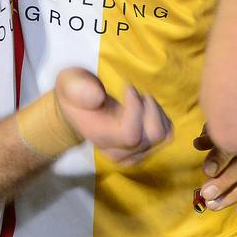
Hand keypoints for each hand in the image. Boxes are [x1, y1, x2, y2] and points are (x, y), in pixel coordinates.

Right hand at [55, 68, 171, 163]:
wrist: (77, 111)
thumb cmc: (75, 93)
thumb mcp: (69, 82)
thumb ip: (79, 87)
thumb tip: (98, 96)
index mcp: (101, 137)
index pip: (130, 134)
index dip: (136, 108)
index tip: (128, 87)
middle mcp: (120, 152)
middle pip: (152, 135)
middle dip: (148, 107)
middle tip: (134, 93)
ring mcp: (134, 154)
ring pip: (162, 134)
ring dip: (155, 111)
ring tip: (139, 99)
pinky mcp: (146, 150)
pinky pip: (167, 134)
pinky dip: (161, 116)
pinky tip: (145, 108)